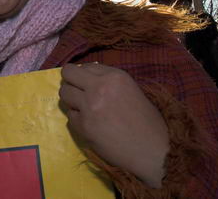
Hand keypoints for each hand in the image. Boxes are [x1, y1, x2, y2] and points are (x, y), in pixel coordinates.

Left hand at [59, 62, 168, 187]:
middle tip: (77, 91)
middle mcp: (99, 87)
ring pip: (64, 93)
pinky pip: (70, 116)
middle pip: (68, 73)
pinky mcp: (83, 126)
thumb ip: (108, 81)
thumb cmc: (147, 121)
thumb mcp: (131, 90)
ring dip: (71, 99)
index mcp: (115, 76)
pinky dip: (77, 120)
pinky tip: (91, 125)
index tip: (87, 84)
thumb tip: (86, 76)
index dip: (84, 75)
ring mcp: (89, 107)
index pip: (85, 66)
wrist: (153, 151)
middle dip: (70, 81)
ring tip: (83, 108)